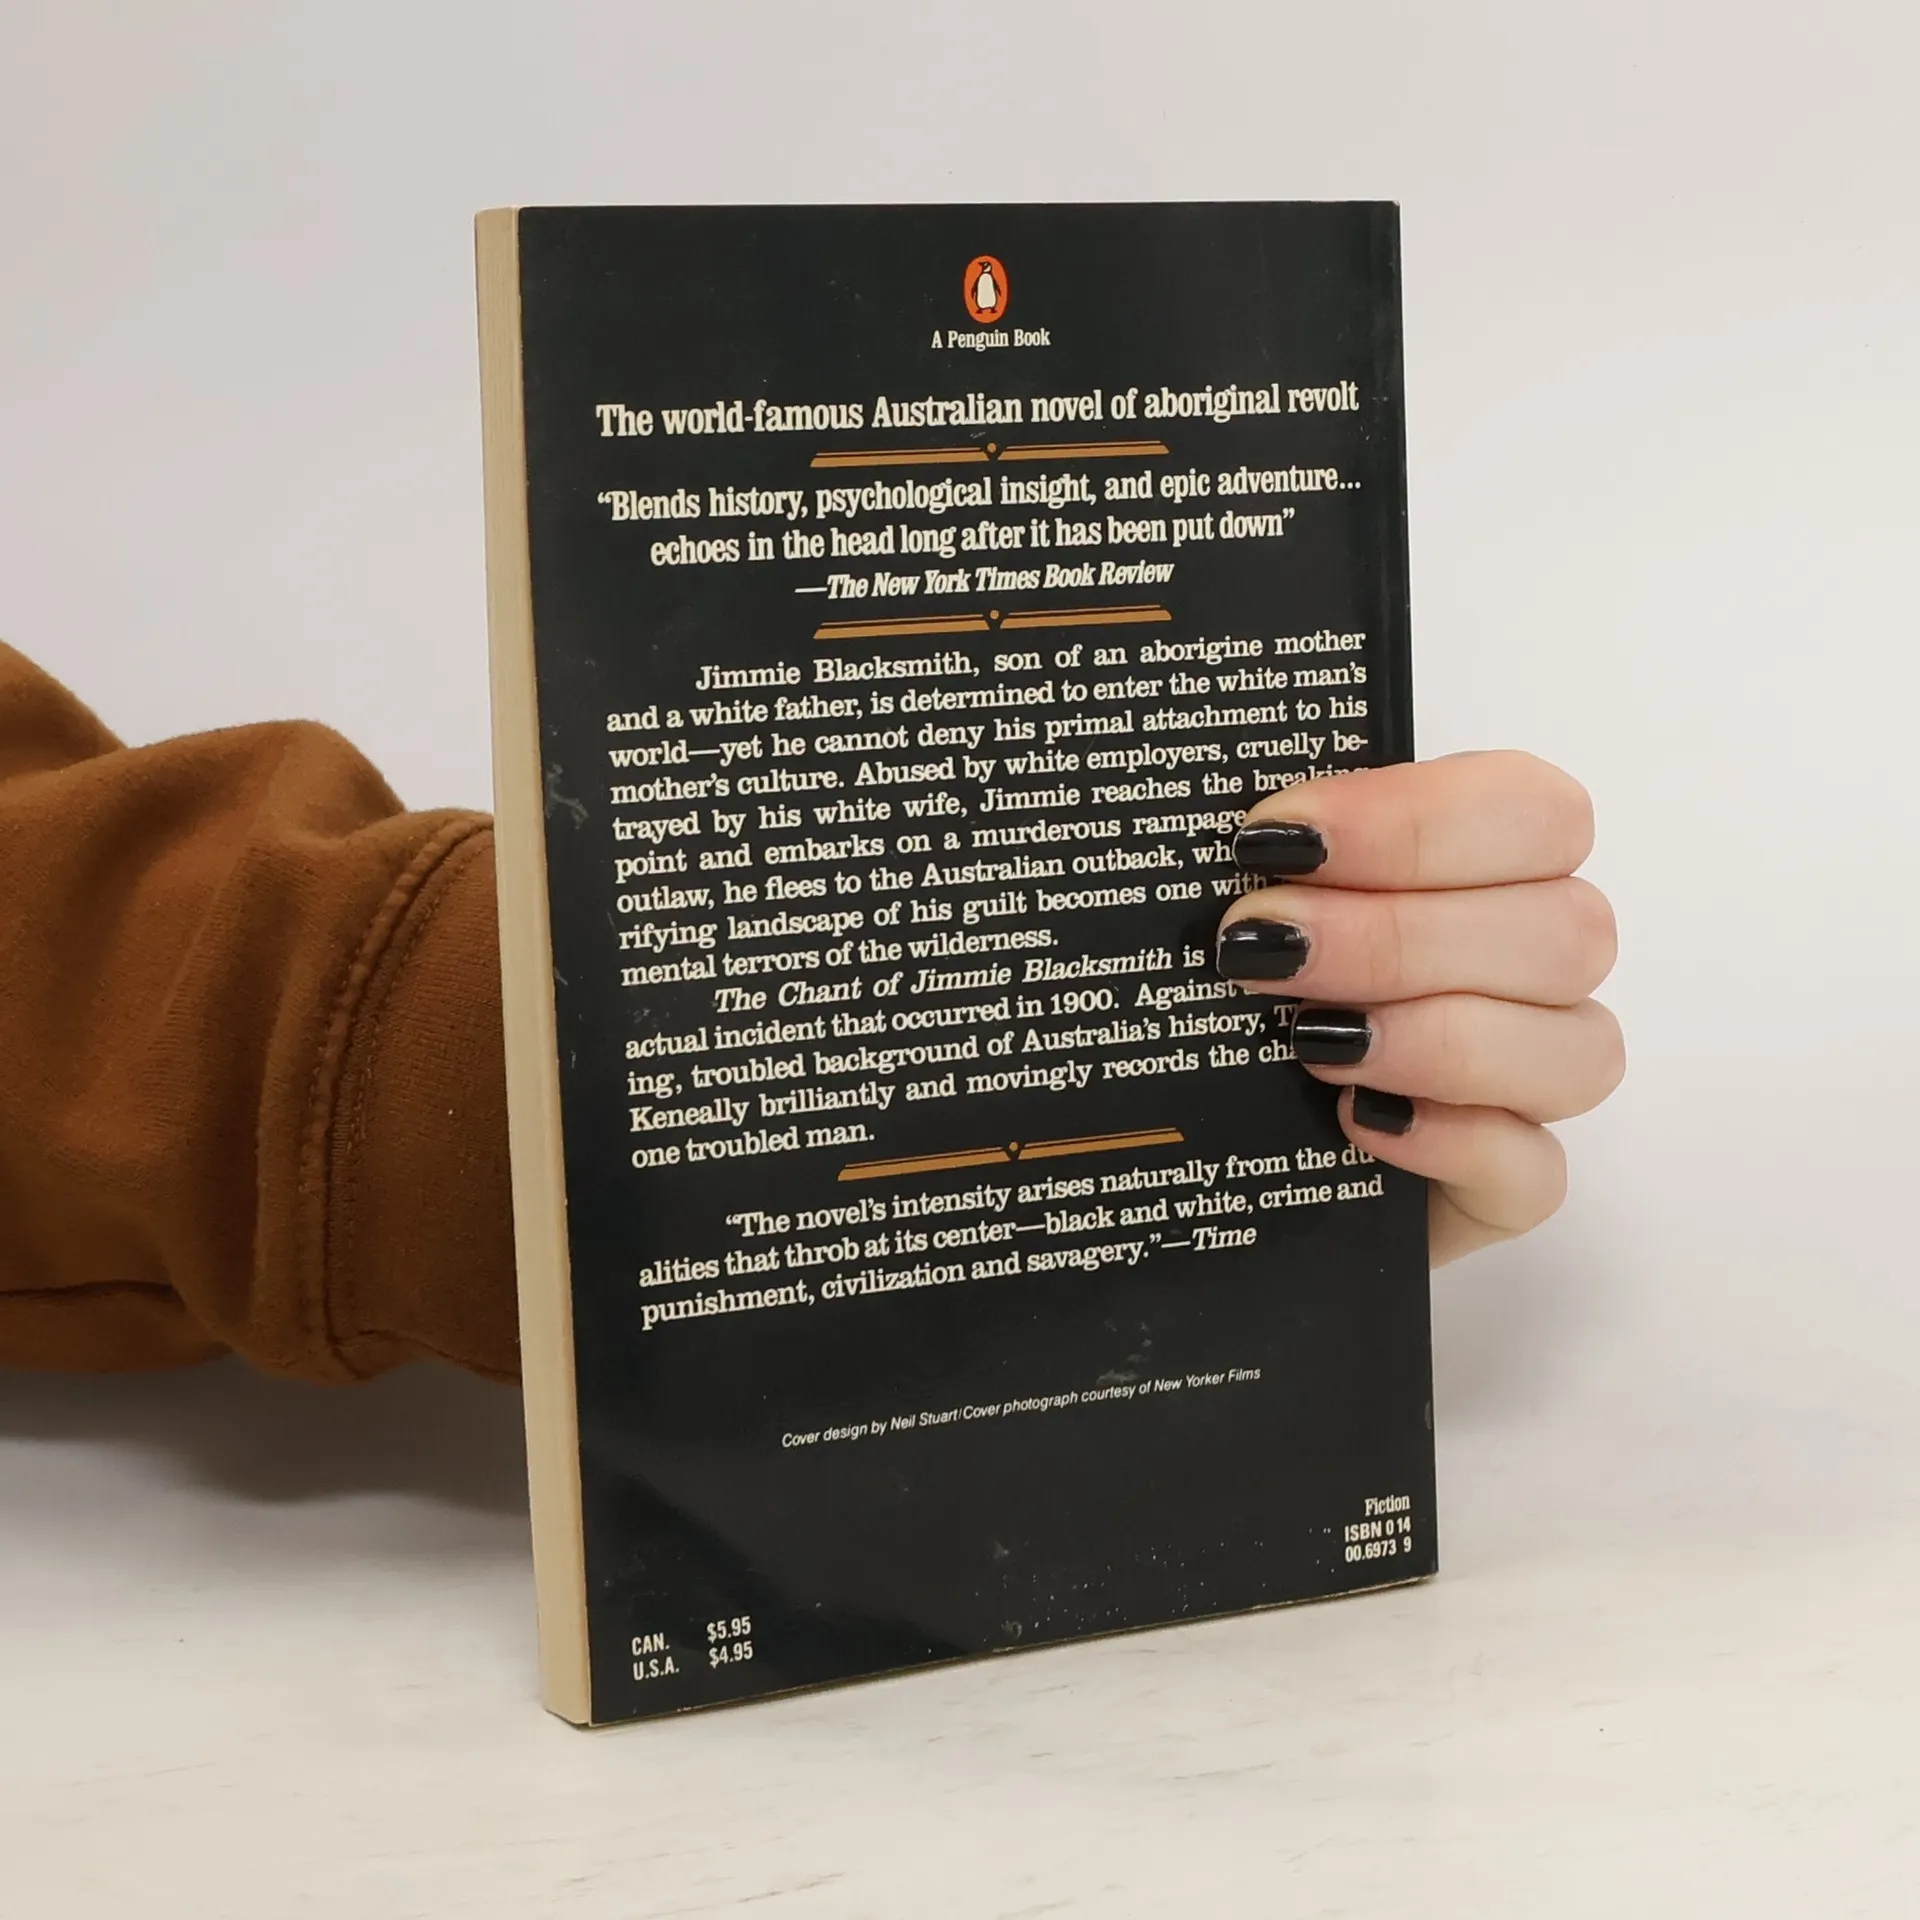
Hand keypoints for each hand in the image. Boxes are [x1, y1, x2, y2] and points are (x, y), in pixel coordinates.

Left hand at [1215, 752, 1621, 1264]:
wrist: (1205, 1167)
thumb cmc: (1228, 1007)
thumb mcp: (1244, 914)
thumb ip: (1265, 862)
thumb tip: (1238, 830)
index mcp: (1488, 866)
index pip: (1532, 811)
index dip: (1416, 819)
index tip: (1277, 840)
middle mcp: (1530, 970)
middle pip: (1564, 929)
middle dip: (1398, 934)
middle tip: (1263, 946)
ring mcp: (1528, 1087)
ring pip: (1578, 1048)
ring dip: (1439, 1037)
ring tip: (1308, 1041)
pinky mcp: (1505, 1190)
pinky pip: (1533, 1168)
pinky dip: (1451, 1139)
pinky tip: (1357, 1121)